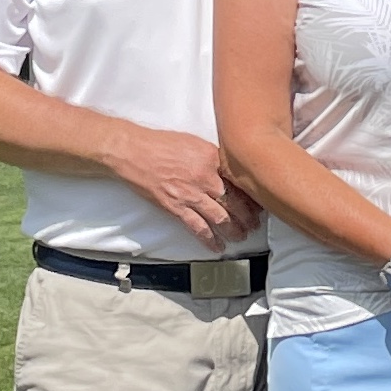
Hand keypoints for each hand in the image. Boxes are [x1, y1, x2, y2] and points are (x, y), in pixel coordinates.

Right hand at [104, 124, 255, 252]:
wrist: (131, 151)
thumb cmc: (159, 144)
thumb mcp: (193, 143)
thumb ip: (212, 157)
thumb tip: (227, 170)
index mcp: (211, 158)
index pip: (239, 181)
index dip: (251, 196)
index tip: (259, 204)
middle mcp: (205, 177)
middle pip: (235, 202)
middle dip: (248, 217)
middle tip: (255, 225)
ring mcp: (190, 194)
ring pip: (221, 218)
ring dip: (234, 230)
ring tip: (241, 237)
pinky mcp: (176, 207)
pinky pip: (198, 228)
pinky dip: (210, 240)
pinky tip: (218, 247)